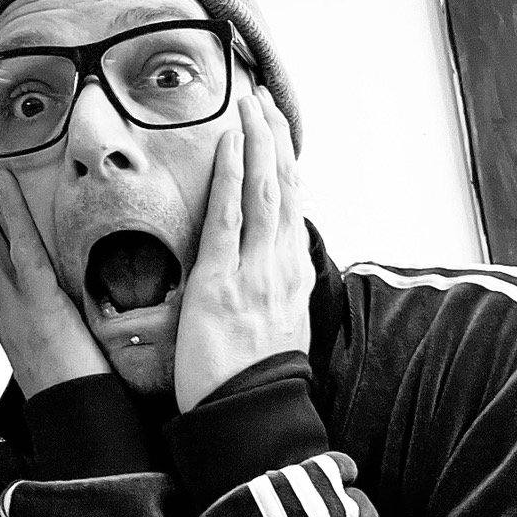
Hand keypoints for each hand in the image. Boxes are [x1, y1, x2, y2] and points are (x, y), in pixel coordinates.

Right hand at [0, 162, 110, 397]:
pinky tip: (5, 184)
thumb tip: (75, 298)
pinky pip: (19, 247)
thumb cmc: (77, 388)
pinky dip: (9, 212)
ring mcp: (14, 304)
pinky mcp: (36, 301)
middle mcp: (2, 306)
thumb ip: (59, 319)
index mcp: (9, 316)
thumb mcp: (62, 346)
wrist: (78, 419)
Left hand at [174, 89, 312, 411]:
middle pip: (285, 187)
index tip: (279, 130)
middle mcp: (281, 266)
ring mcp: (255, 271)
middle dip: (275, 138)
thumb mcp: (276, 331)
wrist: (250, 419)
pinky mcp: (223, 281)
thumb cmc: (253, 383)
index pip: (293, 206)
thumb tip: (271, 270)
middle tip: (264, 97)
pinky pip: (230, 216)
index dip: (287, 163)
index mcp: (292, 277)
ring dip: (258, 141)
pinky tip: (231, 143)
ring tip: (251, 103)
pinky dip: (234, 175)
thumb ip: (274, 293)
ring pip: (265, 191)